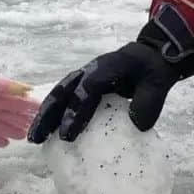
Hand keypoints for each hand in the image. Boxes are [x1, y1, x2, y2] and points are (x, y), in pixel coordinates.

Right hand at [28, 3, 193, 142]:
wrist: (152, 55)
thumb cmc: (153, 70)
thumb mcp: (158, 83)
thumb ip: (148, 103)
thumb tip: (136, 125)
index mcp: (108, 68)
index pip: (87, 90)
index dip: (75, 112)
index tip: (67, 135)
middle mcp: (90, 70)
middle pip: (63, 91)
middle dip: (48, 115)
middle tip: (36, 138)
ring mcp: (84, 76)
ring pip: (59, 94)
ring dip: (46, 115)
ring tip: (35, 138)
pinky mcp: (84, 84)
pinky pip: (65, 98)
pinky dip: (54, 113)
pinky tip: (48, 132)